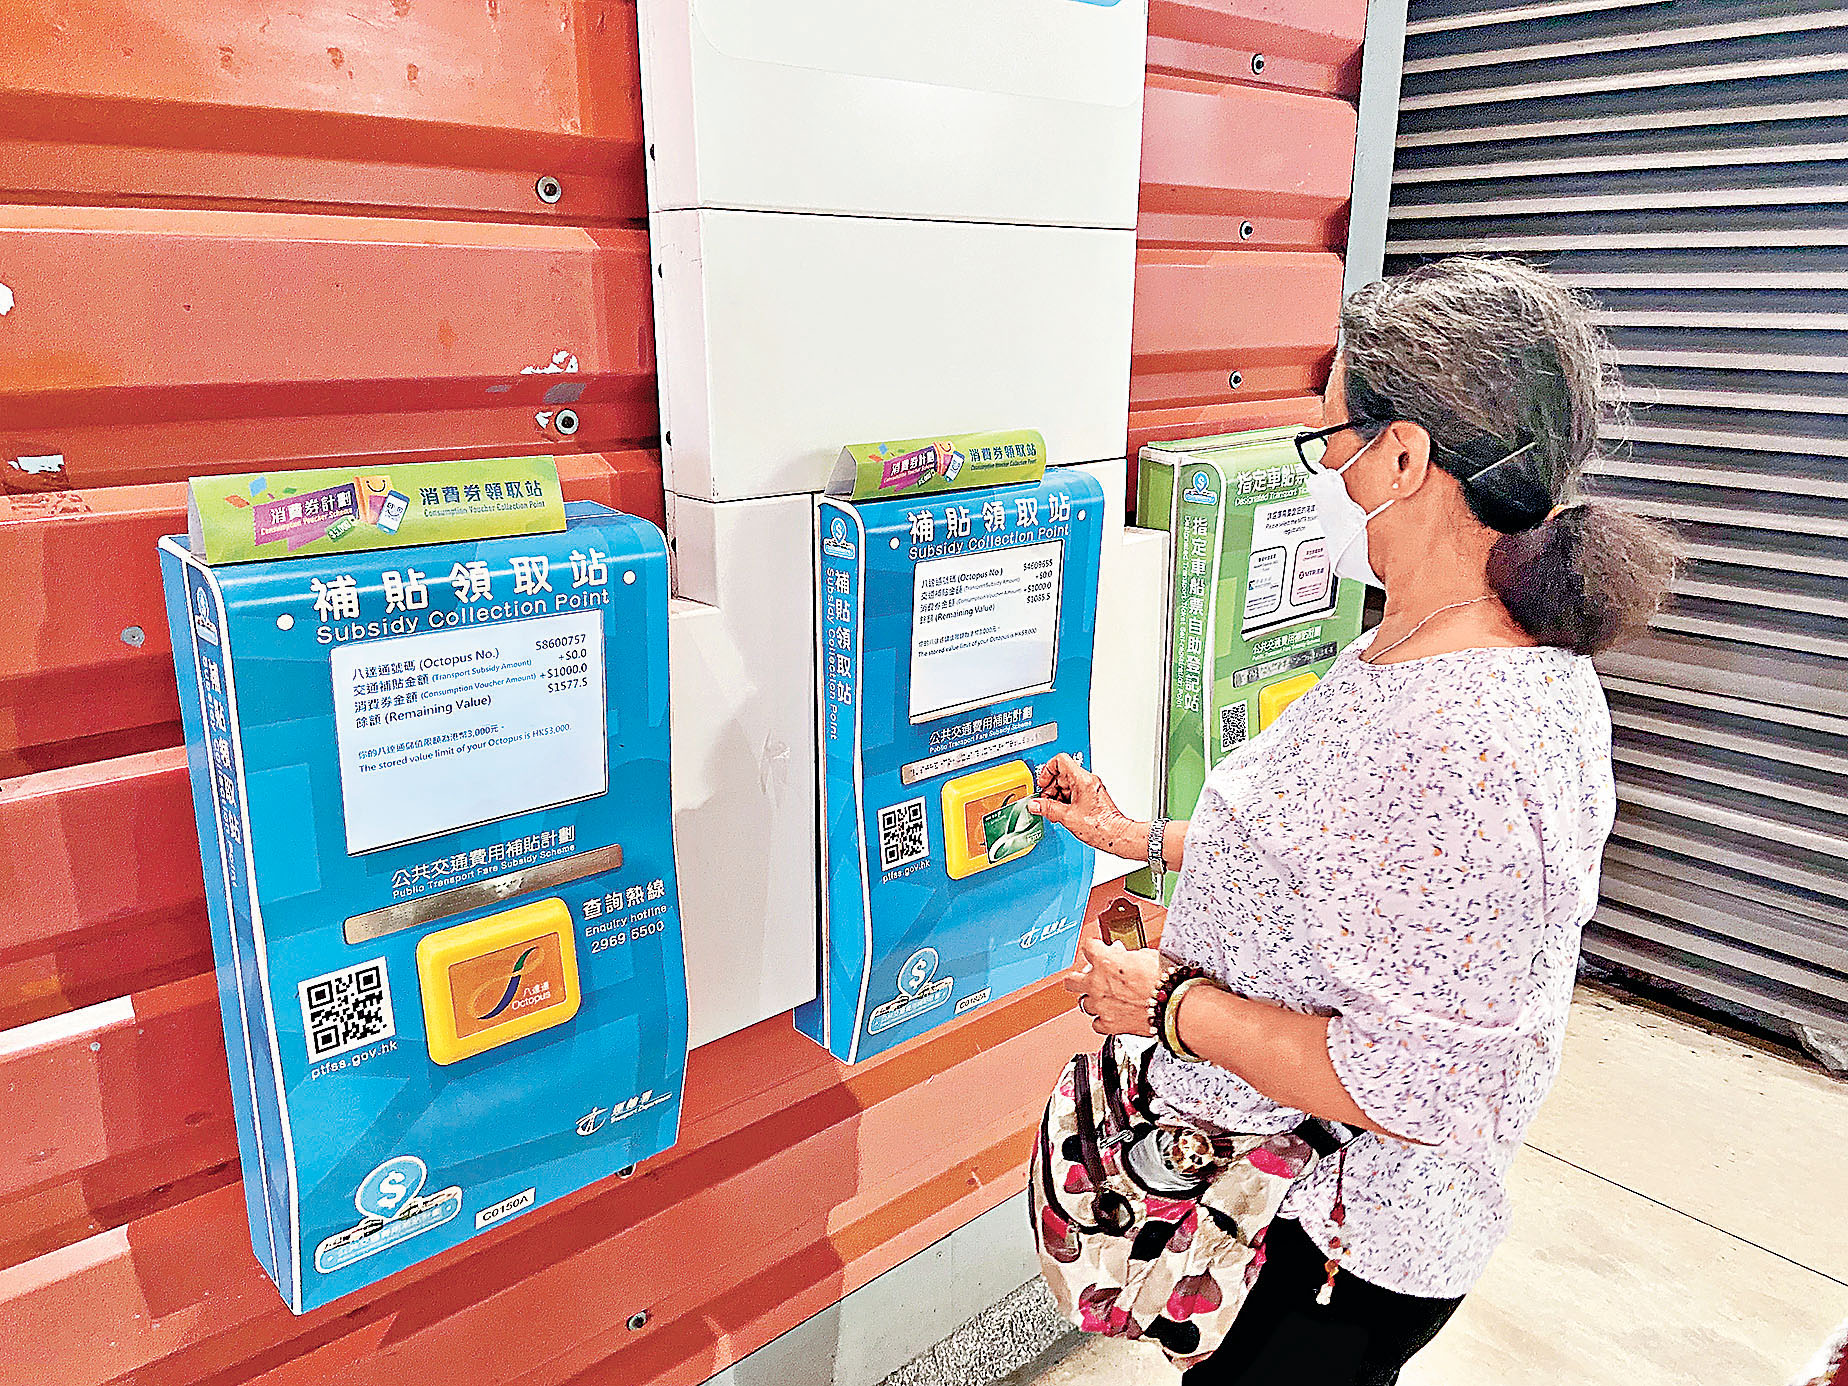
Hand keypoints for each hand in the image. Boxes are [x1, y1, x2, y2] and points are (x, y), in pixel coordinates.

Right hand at [1028, 755, 1143, 860]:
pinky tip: (1061, 813)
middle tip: (1044, 801)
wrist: (1116, 835)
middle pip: (1062, 774)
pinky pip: (1074, 793)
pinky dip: (1064, 801)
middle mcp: (1088, 781)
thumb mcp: (1067, 817)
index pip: (1060, 761)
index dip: (1047, 771)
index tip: (1042, 784)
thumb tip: (1035, 805)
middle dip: (1050, 788)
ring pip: (1067, 784)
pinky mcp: (1092, 797)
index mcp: (1082, 779)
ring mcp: (1091, 788)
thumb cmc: (1100, 826)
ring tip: (1052, 810)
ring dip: (1056, 796)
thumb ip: (1048, 808)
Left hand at [1063, 938, 1164, 1036]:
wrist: (1173, 1005)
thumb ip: (1126, 956)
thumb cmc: (1164, 980)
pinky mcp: (1109, 1025)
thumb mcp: (1145, 956)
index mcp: (1104, 961)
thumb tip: (1123, 956)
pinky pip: (1097, 1023)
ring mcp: (1101, 1006)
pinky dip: (1102, 1020)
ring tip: (1106, 998)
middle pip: (1071, 980)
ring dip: (1093, 1000)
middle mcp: (1097, 983)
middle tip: (1087, 977)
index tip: (1097, 950)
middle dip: (1078, 977)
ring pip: (1084, 1003)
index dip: (1094, 948)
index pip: (1088, 948)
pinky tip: (1111, 1015)